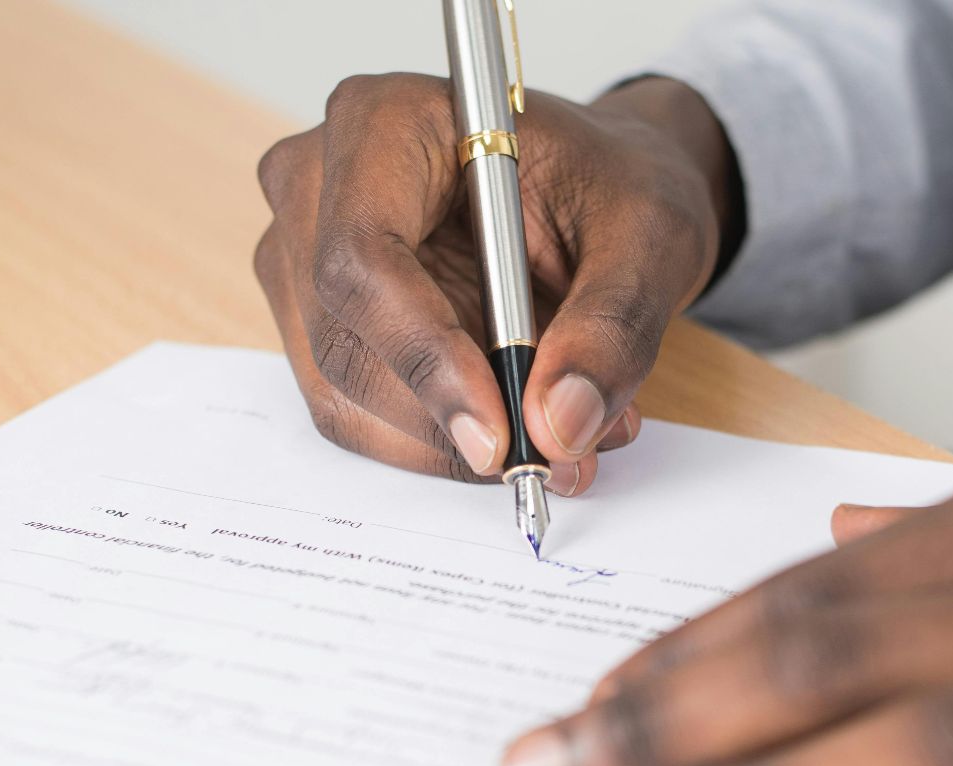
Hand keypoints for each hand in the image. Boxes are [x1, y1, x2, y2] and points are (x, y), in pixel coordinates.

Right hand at [253, 75, 740, 494]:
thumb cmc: (610, 186)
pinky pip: (358, 414)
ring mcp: (303, 258)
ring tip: (560, 437)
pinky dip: (439, 441)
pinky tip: (516, 424)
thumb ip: (612, 327)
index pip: (363, 257)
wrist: (596, 194)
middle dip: (447, 419)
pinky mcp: (319, 322)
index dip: (424, 355)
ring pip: (345, 393)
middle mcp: (318, 186)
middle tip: (554, 456)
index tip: (498, 433)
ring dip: (449, 442)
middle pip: (345, 340)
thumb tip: (561, 424)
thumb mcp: (649, 238)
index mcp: (385, 123)